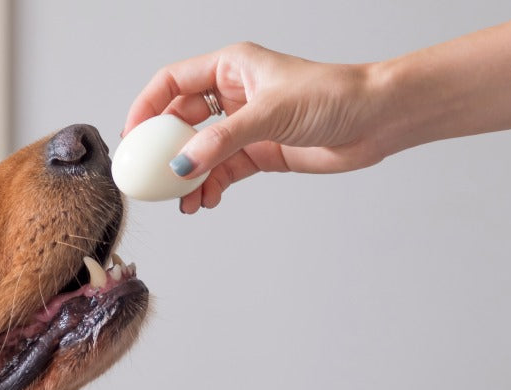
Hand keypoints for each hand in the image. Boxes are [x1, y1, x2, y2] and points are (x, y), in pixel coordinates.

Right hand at [123, 42, 387, 212]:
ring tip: (181, 200)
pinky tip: (205, 200)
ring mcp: (246, 124)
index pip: (173, 83)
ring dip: (189, 175)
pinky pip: (224, 170)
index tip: (132, 137)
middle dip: (164, 150)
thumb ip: (220, 141)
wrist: (377, 119)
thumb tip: (181, 166)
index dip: (146, 107)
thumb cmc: (333, 96)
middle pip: (182, 120)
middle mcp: (234, 94)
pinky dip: (211, 185)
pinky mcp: (261, 151)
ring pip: (201, 151)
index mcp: (230, 68)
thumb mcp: (268, 114)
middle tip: (148, 175)